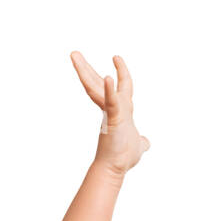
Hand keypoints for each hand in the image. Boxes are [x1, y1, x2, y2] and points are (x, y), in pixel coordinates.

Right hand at [70, 51, 150, 174]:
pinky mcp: (113, 119)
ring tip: (74, 54)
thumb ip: (142, 140)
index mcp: (118, 110)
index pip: (116, 87)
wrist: (116, 168)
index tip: (116, 57)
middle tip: (73, 52)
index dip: (119, 72)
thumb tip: (146, 142)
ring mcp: (111, 112)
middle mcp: (112, 108)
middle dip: (85, 68)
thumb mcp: (138, 145)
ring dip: (85, 71)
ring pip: (97, 88)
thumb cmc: (123, 157)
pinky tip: (108, 78)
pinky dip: (110, 90)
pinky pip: (112, 102)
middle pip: (96, 84)